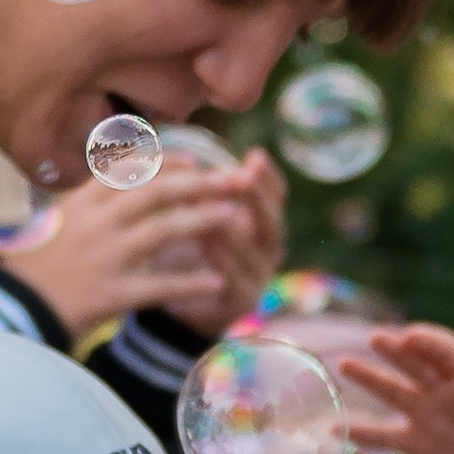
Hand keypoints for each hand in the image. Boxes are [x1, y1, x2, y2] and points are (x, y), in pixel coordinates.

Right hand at [0, 170, 260, 340]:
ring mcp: (104, 258)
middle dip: (199, 183)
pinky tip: (218, 283)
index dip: (168, 162)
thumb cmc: (34, 269)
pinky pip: (159, 287)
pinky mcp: (111, 295)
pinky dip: (190, 284)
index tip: (198, 159)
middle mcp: (94, 224)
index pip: (129, 171)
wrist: (14, 312)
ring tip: (235, 217)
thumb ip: (90, 201)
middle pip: (155, 193)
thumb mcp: (56, 222)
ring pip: (162, 231)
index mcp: (80, 204)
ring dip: (203, 221)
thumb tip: (122, 174)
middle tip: (234, 177)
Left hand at [202, 145, 286, 331]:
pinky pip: (236, 280)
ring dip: (235, 226)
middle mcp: (268, 251)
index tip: (255, 155)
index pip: (276, 197)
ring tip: (217, 205)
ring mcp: (259, 279)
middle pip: (271, 221)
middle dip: (257, 198)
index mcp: (263, 225)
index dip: (267, 177)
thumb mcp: (194, 214)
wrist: (178, 304)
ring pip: (254, 251)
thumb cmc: (187, 249)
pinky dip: (223, 260)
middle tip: (243, 176)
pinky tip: (206, 242)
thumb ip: (201, 188)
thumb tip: (187, 149)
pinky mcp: (241, 304)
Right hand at [337, 325, 453, 453]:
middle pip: (414, 364)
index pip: (447, 351)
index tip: (412, 335)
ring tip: (345, 364)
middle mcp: (441, 389)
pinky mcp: (415, 443)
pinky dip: (362, 434)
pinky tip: (335, 429)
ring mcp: (425, 414)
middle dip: (395, 351)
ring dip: (370, 379)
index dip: (430, 343)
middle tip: (377, 338)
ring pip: (392, 392)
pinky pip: (384, 436)